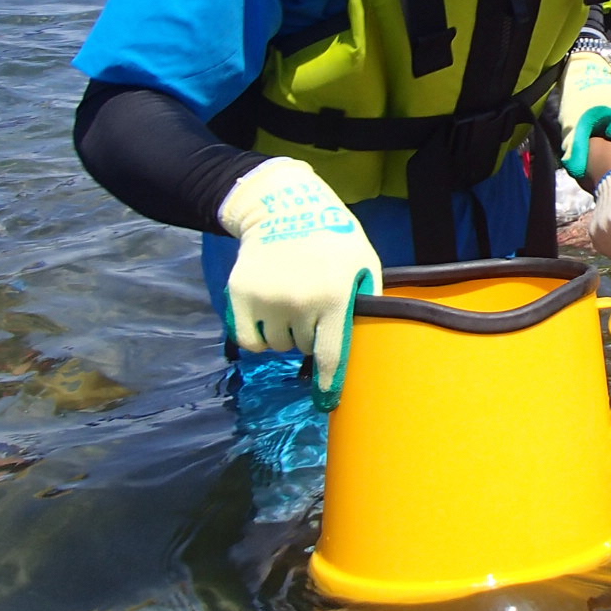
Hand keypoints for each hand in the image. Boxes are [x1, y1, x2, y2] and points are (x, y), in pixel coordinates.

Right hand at [217, 158, 380, 407]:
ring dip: (286, 335)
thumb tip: (369, 342)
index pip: (329, 355)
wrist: (285, 208)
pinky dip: (260, 336)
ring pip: (278, 345)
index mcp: (334, 297)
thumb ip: (370, 299)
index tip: (327, 402)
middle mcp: (298, 303)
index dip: (328, 383)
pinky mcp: (240, 296)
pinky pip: (249, 340)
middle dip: (311, 337)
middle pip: (303, 349)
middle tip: (314, 310)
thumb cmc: (334, 238)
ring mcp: (266, 300)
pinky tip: (271, 315)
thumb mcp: (365, 262)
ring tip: (293, 304)